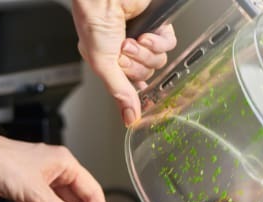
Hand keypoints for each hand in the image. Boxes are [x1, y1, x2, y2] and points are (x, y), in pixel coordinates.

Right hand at [72, 0, 176, 125]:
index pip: (130, 85)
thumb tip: (129, 118)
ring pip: (158, 61)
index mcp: (110, 60)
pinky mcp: (157, 26)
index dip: (136, 92)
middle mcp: (128, 50)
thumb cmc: (94, 21)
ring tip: (130, 41)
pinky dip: (158, 41)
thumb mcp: (103, 63)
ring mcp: (143, 39)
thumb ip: (119, 92)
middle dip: (135, 66)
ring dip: (145, 54)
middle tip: (123, 55)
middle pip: (145, 75)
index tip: (141, 102)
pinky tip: (144, 34)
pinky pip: (168, 44)